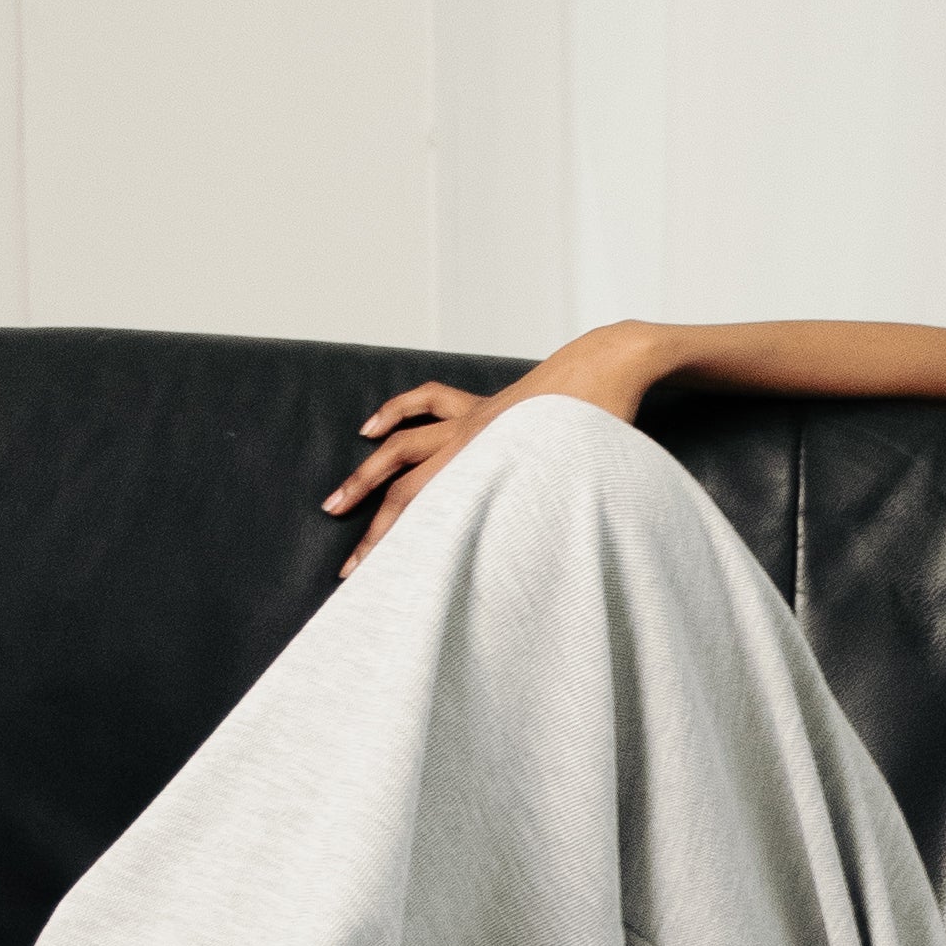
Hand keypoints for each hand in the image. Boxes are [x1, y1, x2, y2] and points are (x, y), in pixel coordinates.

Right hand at [322, 323, 672, 569]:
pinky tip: (370, 430)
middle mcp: (470, 443)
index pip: (424, 514)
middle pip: (406, 491)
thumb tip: (537, 562)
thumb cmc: (604, 424)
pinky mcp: (482, 406)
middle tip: (350, 568)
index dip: (394, 549)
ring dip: (366, 476)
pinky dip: (394, 413)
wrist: (610, 364)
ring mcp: (472, 420)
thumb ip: (554, 521)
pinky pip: (428, 403)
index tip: (373, 581)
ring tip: (336, 503)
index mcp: (489, 467)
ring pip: (403, 447)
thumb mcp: (582, 486)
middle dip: (375, 532)